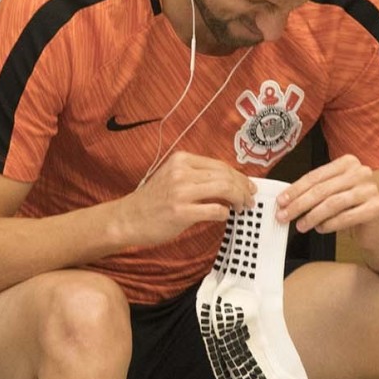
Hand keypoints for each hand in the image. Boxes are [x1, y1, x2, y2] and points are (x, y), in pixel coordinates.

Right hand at [115, 151, 254, 247]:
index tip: (248, 186)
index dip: (239, 176)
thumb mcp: (172, 178)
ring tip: (243, 207)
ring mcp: (181, 192)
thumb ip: (196, 176)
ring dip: (239, 199)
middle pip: (225, 175)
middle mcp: (182, 172)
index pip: (220, 165)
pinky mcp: (181, 212)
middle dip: (243, 188)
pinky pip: (215, 210)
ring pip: (224, 189)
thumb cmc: (152, 202)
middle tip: (249, 199)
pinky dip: (225, 213)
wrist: (128, 218)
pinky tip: (225, 216)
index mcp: (181, 160)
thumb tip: (228, 182)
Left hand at [275, 154, 378, 250]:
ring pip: (332, 203)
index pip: (315, 175)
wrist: (378, 227)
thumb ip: (313, 192)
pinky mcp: (376, 208)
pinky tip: (320, 229)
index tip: (281, 201)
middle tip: (284, 216)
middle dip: (299, 204)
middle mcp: (361, 172)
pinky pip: (346, 217)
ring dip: (312, 216)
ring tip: (301, 226)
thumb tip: (286, 201)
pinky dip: (329, 225)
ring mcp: (370, 189)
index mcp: (347, 163)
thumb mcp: (332, 194)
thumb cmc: (351, 208)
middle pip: (322, 189)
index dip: (295, 189)